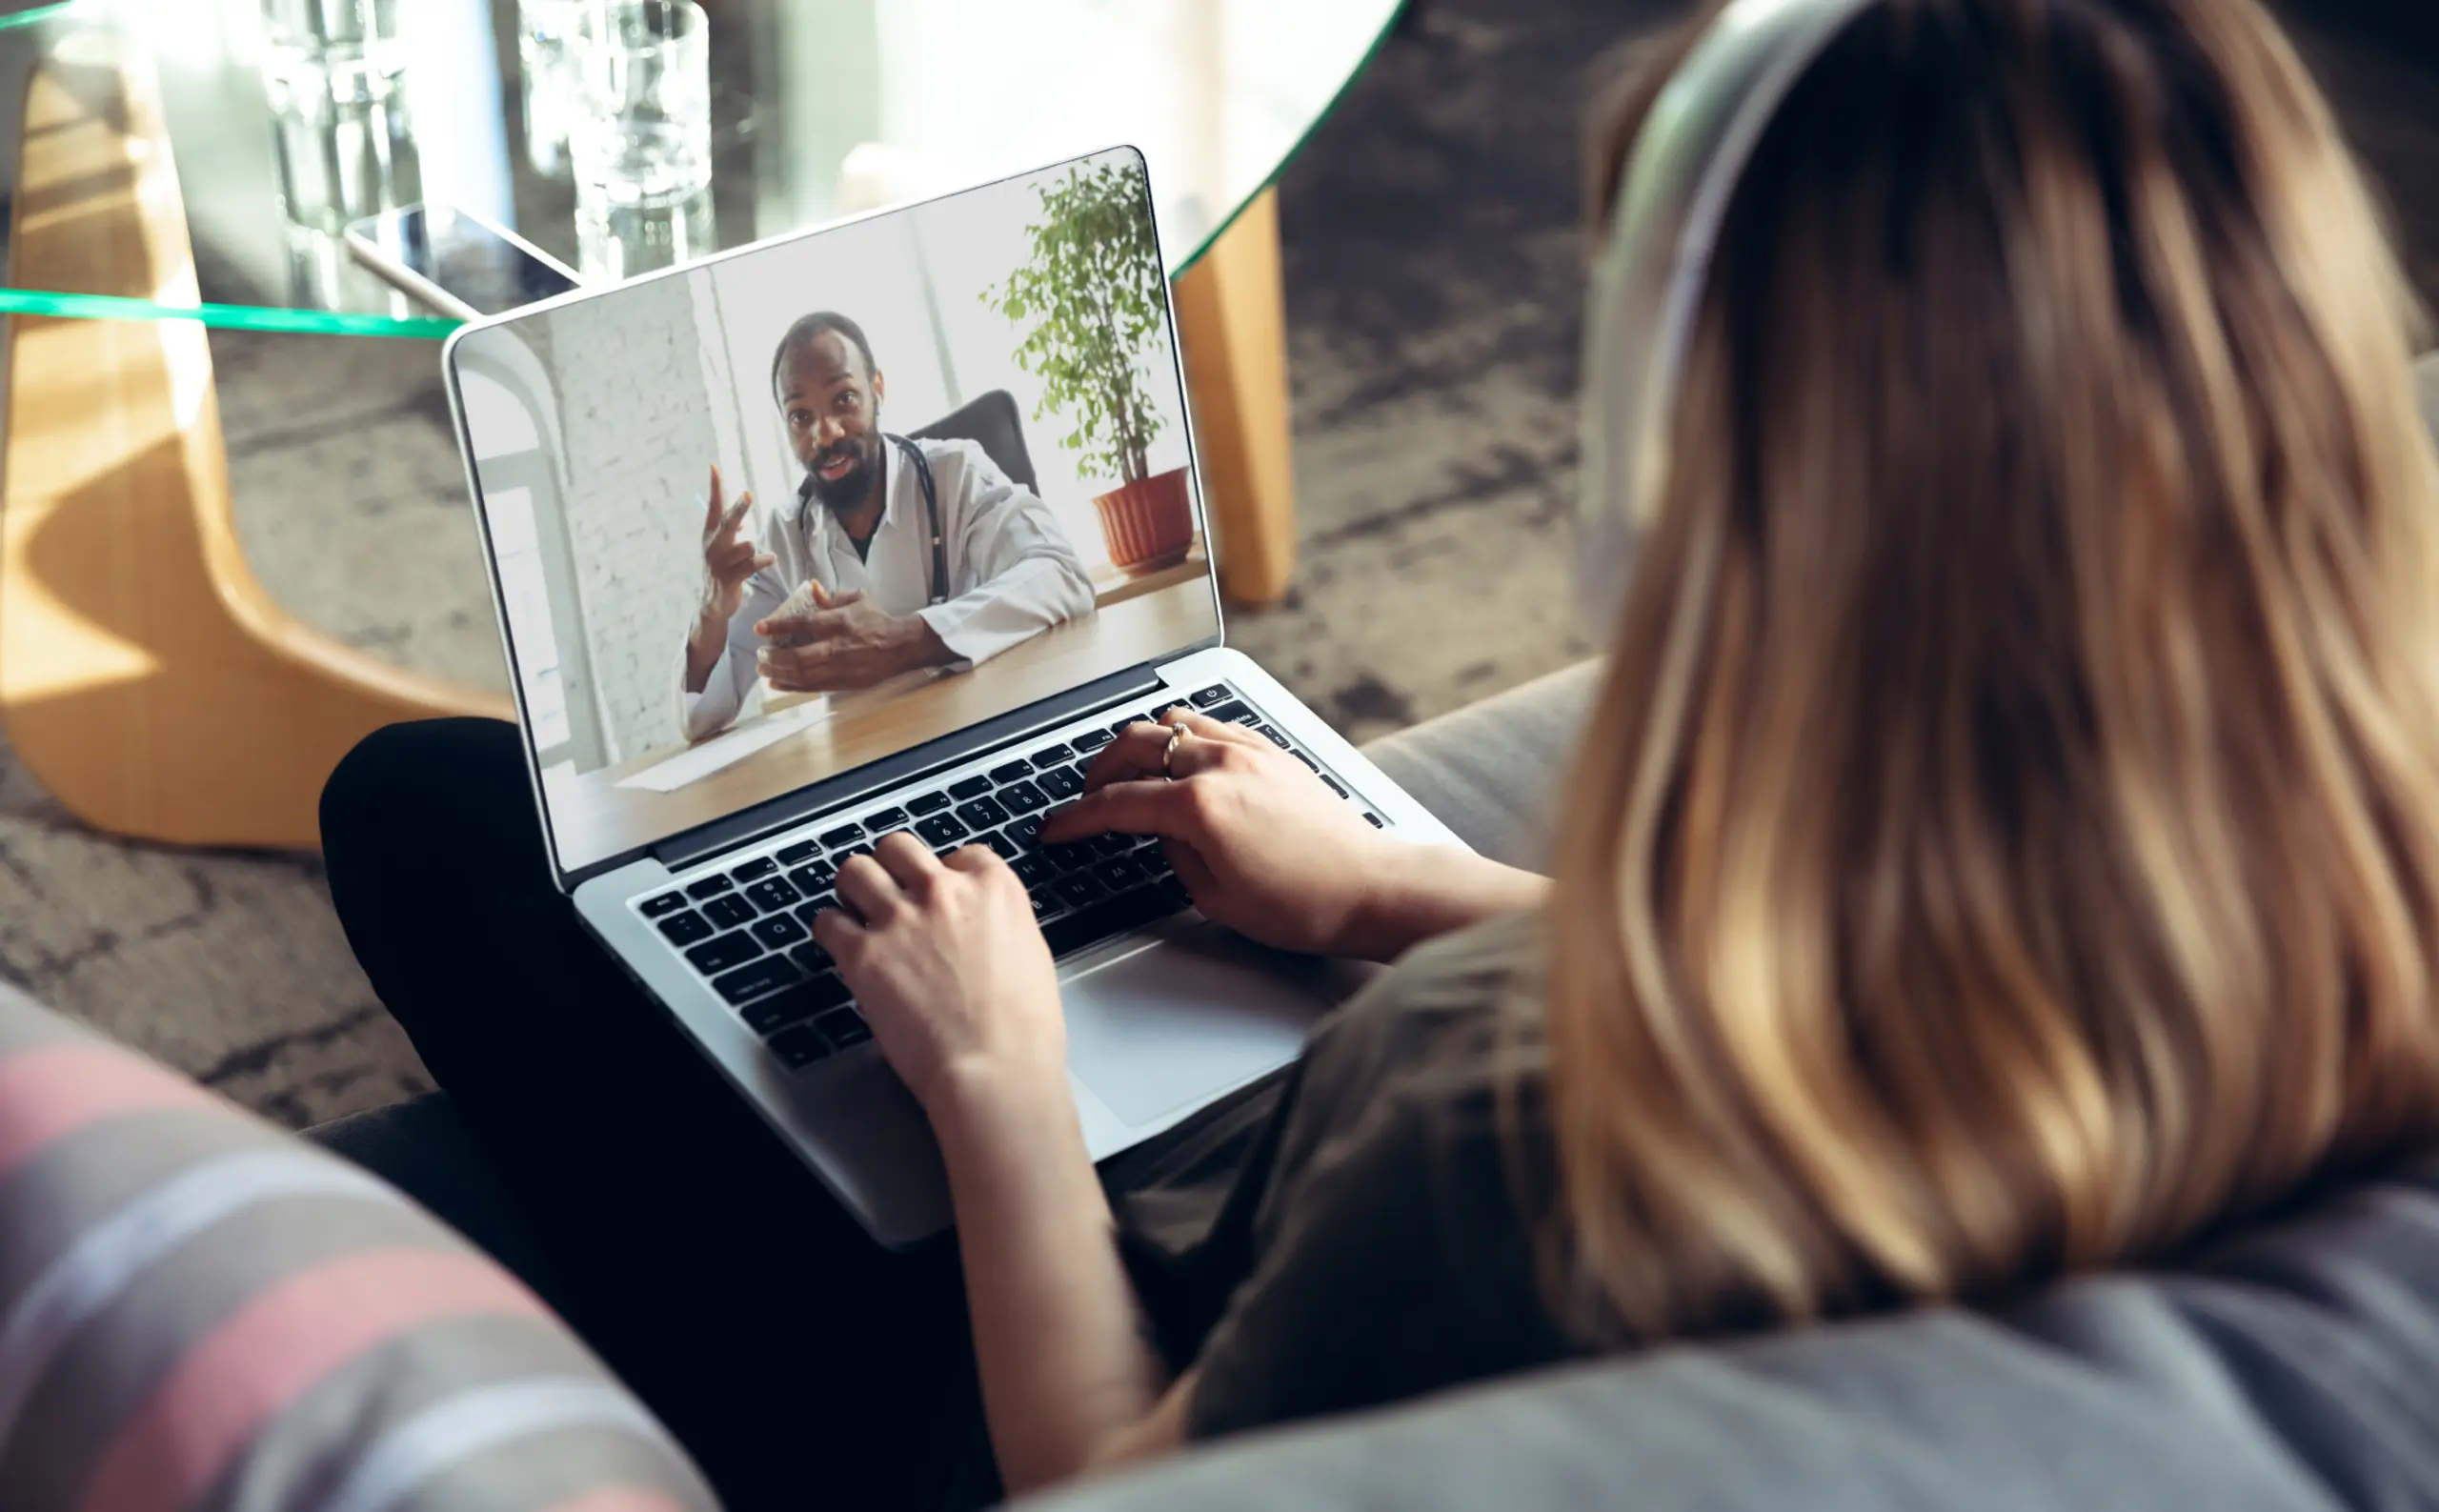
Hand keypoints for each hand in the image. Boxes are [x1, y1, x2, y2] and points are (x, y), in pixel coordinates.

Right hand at [698, 464, 772, 624]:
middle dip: (739, 509)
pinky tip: (770, 559)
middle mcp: (712, 546)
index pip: (712, 506)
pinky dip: (764, 560)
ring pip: (747, 545)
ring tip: (753, 558)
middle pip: (728, 522)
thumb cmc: (721, 570)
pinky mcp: (730, 578)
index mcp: (709, 535)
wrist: (712, 603)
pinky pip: (753, 564)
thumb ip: (731, 532)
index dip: (714, 487)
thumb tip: (742, 521)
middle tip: (748, 495)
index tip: (714, 467)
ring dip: (755, 550)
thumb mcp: (721, 548)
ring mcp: (719, 563)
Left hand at [755, 580, 947, 691]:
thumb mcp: (858, 599)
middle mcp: (839, 647)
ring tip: (763, 669)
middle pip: (798, 656)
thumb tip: (811, 588)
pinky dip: (791, 687)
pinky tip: (776, 683)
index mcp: (841, 622)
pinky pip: (812, 687)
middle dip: (774, 657)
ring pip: (803, 675)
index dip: (779, 626)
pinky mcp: (844, 683)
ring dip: (778, 674)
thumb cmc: (878, 620)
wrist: (902, 647)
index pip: (804, 623)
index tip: (759, 628)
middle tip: (760, 654)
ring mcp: (841, 668)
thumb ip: (832, 596)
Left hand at [816, 833, 1067, 1116]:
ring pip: (855, 870)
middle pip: (899, 848)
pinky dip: (830, 930)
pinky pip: (827, 922)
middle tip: (889, 890)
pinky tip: (839, 943)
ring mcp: (900, 919)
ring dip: (854, 889)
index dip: (945, 874)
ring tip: (856, 909)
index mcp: (994, 888)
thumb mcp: (1031, 955)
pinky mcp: (863, 953)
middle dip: (892, 868)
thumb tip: (979, 926)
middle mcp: (943, 892)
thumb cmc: (1022, 1031)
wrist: (995, 1069)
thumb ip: (998, 924)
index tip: (937, 892)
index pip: (960, 853)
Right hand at [1037, 709, 1410, 956]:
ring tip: (1129, 772)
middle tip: (1086, 797)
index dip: (1076, 818)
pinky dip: (1184, 737)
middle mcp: (1222, 765)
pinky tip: (1182, 760)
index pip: (1117, 803)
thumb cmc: (1306, 904)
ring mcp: (1251, 750)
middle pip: (1136, 744)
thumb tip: (1163, 832)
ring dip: (1141, 744)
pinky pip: (1212, 725)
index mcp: (1200, 806)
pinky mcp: (1274, 751)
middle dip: (1099, 770)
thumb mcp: (1215, 897)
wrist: (1371, 889)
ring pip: (1173, 722)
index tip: (1056, 826)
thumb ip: (1176, 854)